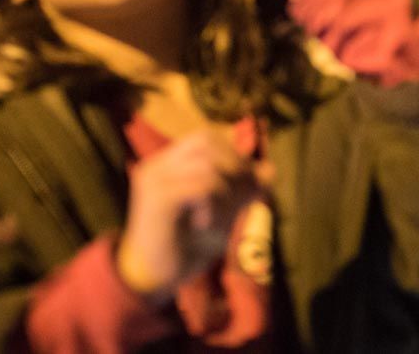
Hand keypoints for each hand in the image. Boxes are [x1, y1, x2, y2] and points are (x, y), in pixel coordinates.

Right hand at [114, 128, 266, 303]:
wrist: (148, 282)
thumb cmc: (183, 249)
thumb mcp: (220, 215)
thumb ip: (241, 192)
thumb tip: (270, 169)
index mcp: (166, 164)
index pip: (206, 136)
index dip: (234, 154)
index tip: (248, 184)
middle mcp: (157, 165)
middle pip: (207, 141)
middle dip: (235, 167)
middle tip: (240, 200)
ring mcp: (154, 179)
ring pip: (208, 165)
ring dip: (227, 192)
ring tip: (219, 220)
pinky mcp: (158, 199)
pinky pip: (202, 188)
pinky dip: (215, 207)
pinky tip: (206, 226)